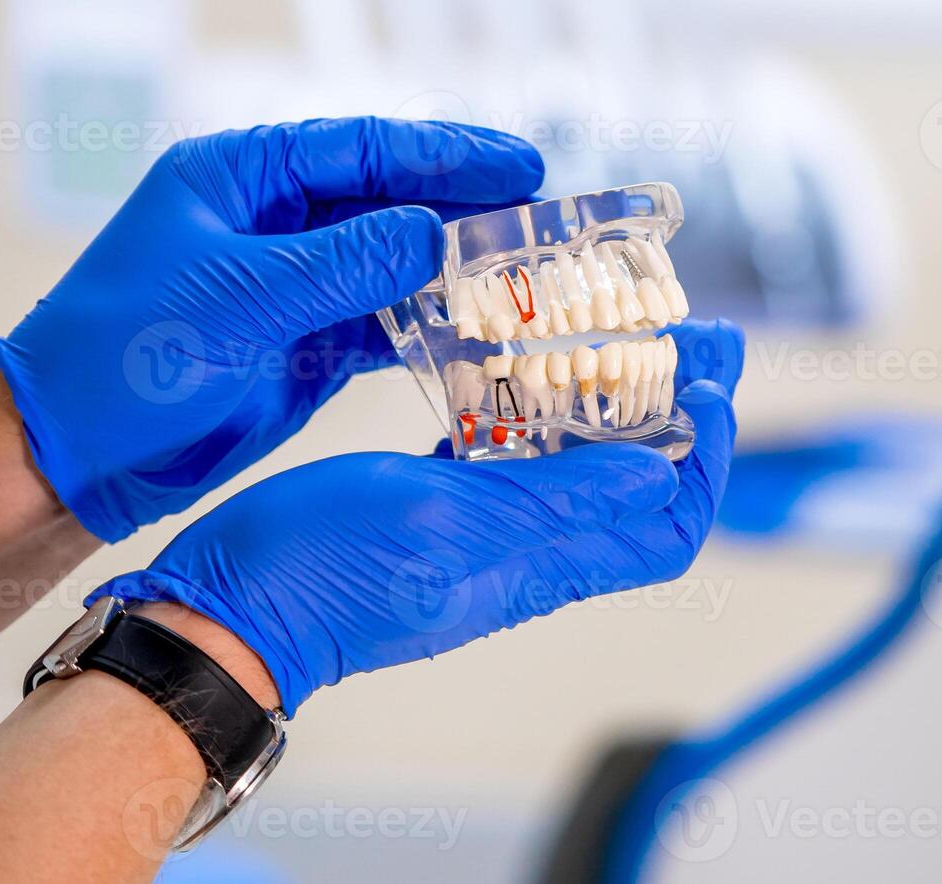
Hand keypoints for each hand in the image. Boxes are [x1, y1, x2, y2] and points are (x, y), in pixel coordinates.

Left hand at [0, 117, 543, 541]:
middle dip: (464, 208)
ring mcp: (292, 287)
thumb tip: (433, 232)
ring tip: (529, 275)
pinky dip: (431, 329)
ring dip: (456, 271)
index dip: (445, 155)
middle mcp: (272, 224)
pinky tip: (479, 332)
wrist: (73, 456)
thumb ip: (343, 262)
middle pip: (389, 202)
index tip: (518, 166)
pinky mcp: (304, 348)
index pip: (362, 150)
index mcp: (240, 178)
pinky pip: (383, 326)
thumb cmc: (118, 357)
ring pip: (394, 265)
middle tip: (543, 217)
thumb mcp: (237, 296)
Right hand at [91, 319, 744, 714]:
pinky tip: (521, 361)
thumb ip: (554, 501)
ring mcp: (478, 538)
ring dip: (613, 404)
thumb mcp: (446, 519)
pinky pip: (506, 459)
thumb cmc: (322, 569)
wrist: (227, 611)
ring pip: (576, 468)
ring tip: (628, 331)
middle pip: (635, 490)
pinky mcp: (433, 513)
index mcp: (536, 567)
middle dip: (679, 414)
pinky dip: (530, 409)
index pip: (667, 531)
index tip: (714, 390)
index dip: (706, 465)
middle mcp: (522, 558)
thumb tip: (661, 478)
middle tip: (700, 335)